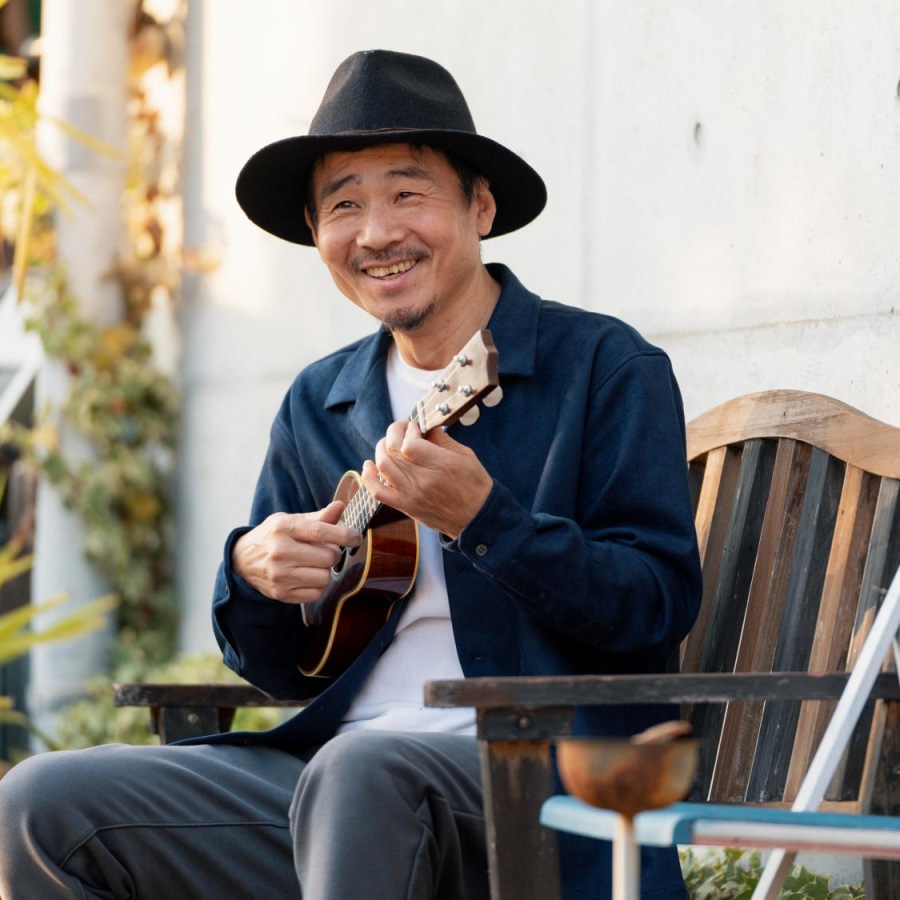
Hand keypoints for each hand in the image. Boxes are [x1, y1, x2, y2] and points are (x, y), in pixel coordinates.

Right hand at [231, 501, 361, 603]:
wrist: (242, 560)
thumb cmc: (273, 536)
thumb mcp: (290, 520)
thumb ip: (318, 517)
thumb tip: (340, 506)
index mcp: (284, 528)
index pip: (320, 531)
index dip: (344, 535)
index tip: (356, 537)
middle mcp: (280, 551)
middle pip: (328, 556)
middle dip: (333, 553)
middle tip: (325, 550)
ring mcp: (279, 575)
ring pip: (324, 577)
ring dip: (326, 570)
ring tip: (314, 564)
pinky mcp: (281, 593)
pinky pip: (316, 593)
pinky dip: (318, 586)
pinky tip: (307, 576)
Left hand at [359, 420, 492, 538]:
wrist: (477, 518)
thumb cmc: (474, 485)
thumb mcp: (465, 455)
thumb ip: (442, 439)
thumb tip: (425, 427)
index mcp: (440, 465)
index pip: (409, 443)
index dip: (408, 430)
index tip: (415, 426)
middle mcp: (422, 481)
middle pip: (393, 451)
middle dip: (394, 433)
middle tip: (402, 428)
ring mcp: (410, 495)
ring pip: (383, 466)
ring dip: (381, 448)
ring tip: (389, 442)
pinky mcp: (405, 506)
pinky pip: (378, 492)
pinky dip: (368, 477)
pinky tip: (368, 465)